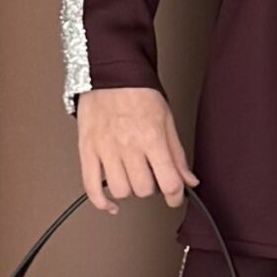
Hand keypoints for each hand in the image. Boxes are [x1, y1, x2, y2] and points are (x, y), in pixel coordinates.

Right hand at [76, 86, 198, 215]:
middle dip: (152, 188)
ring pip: (120, 190)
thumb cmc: (139, 92)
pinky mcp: (87, 150)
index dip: (176, 197)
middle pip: (144, 189)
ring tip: (132, 177)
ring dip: (130, 190)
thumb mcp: (167, 120)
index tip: (175, 198)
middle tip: (152, 177)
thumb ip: (177, 154)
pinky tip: (111, 204)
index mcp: (151, 137)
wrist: (110, 73)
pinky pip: (91, 186)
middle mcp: (128, 145)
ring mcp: (105, 149)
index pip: (169, 182)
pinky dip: (101, 201)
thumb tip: (189, 180)